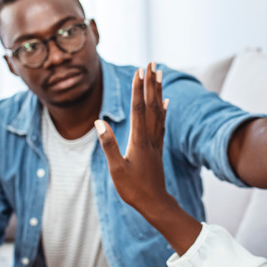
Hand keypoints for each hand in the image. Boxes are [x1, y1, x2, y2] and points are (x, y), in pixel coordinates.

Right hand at [95, 63, 170, 214]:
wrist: (156, 203)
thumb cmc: (134, 189)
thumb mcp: (116, 169)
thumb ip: (109, 145)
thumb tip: (99, 122)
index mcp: (139, 140)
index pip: (139, 109)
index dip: (138, 89)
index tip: (139, 71)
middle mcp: (150, 136)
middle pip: (152, 104)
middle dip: (151, 83)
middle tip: (152, 63)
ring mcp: (156, 141)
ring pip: (159, 110)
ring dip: (158, 91)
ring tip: (159, 74)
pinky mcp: (158, 146)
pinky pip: (162, 122)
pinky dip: (164, 109)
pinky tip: (167, 101)